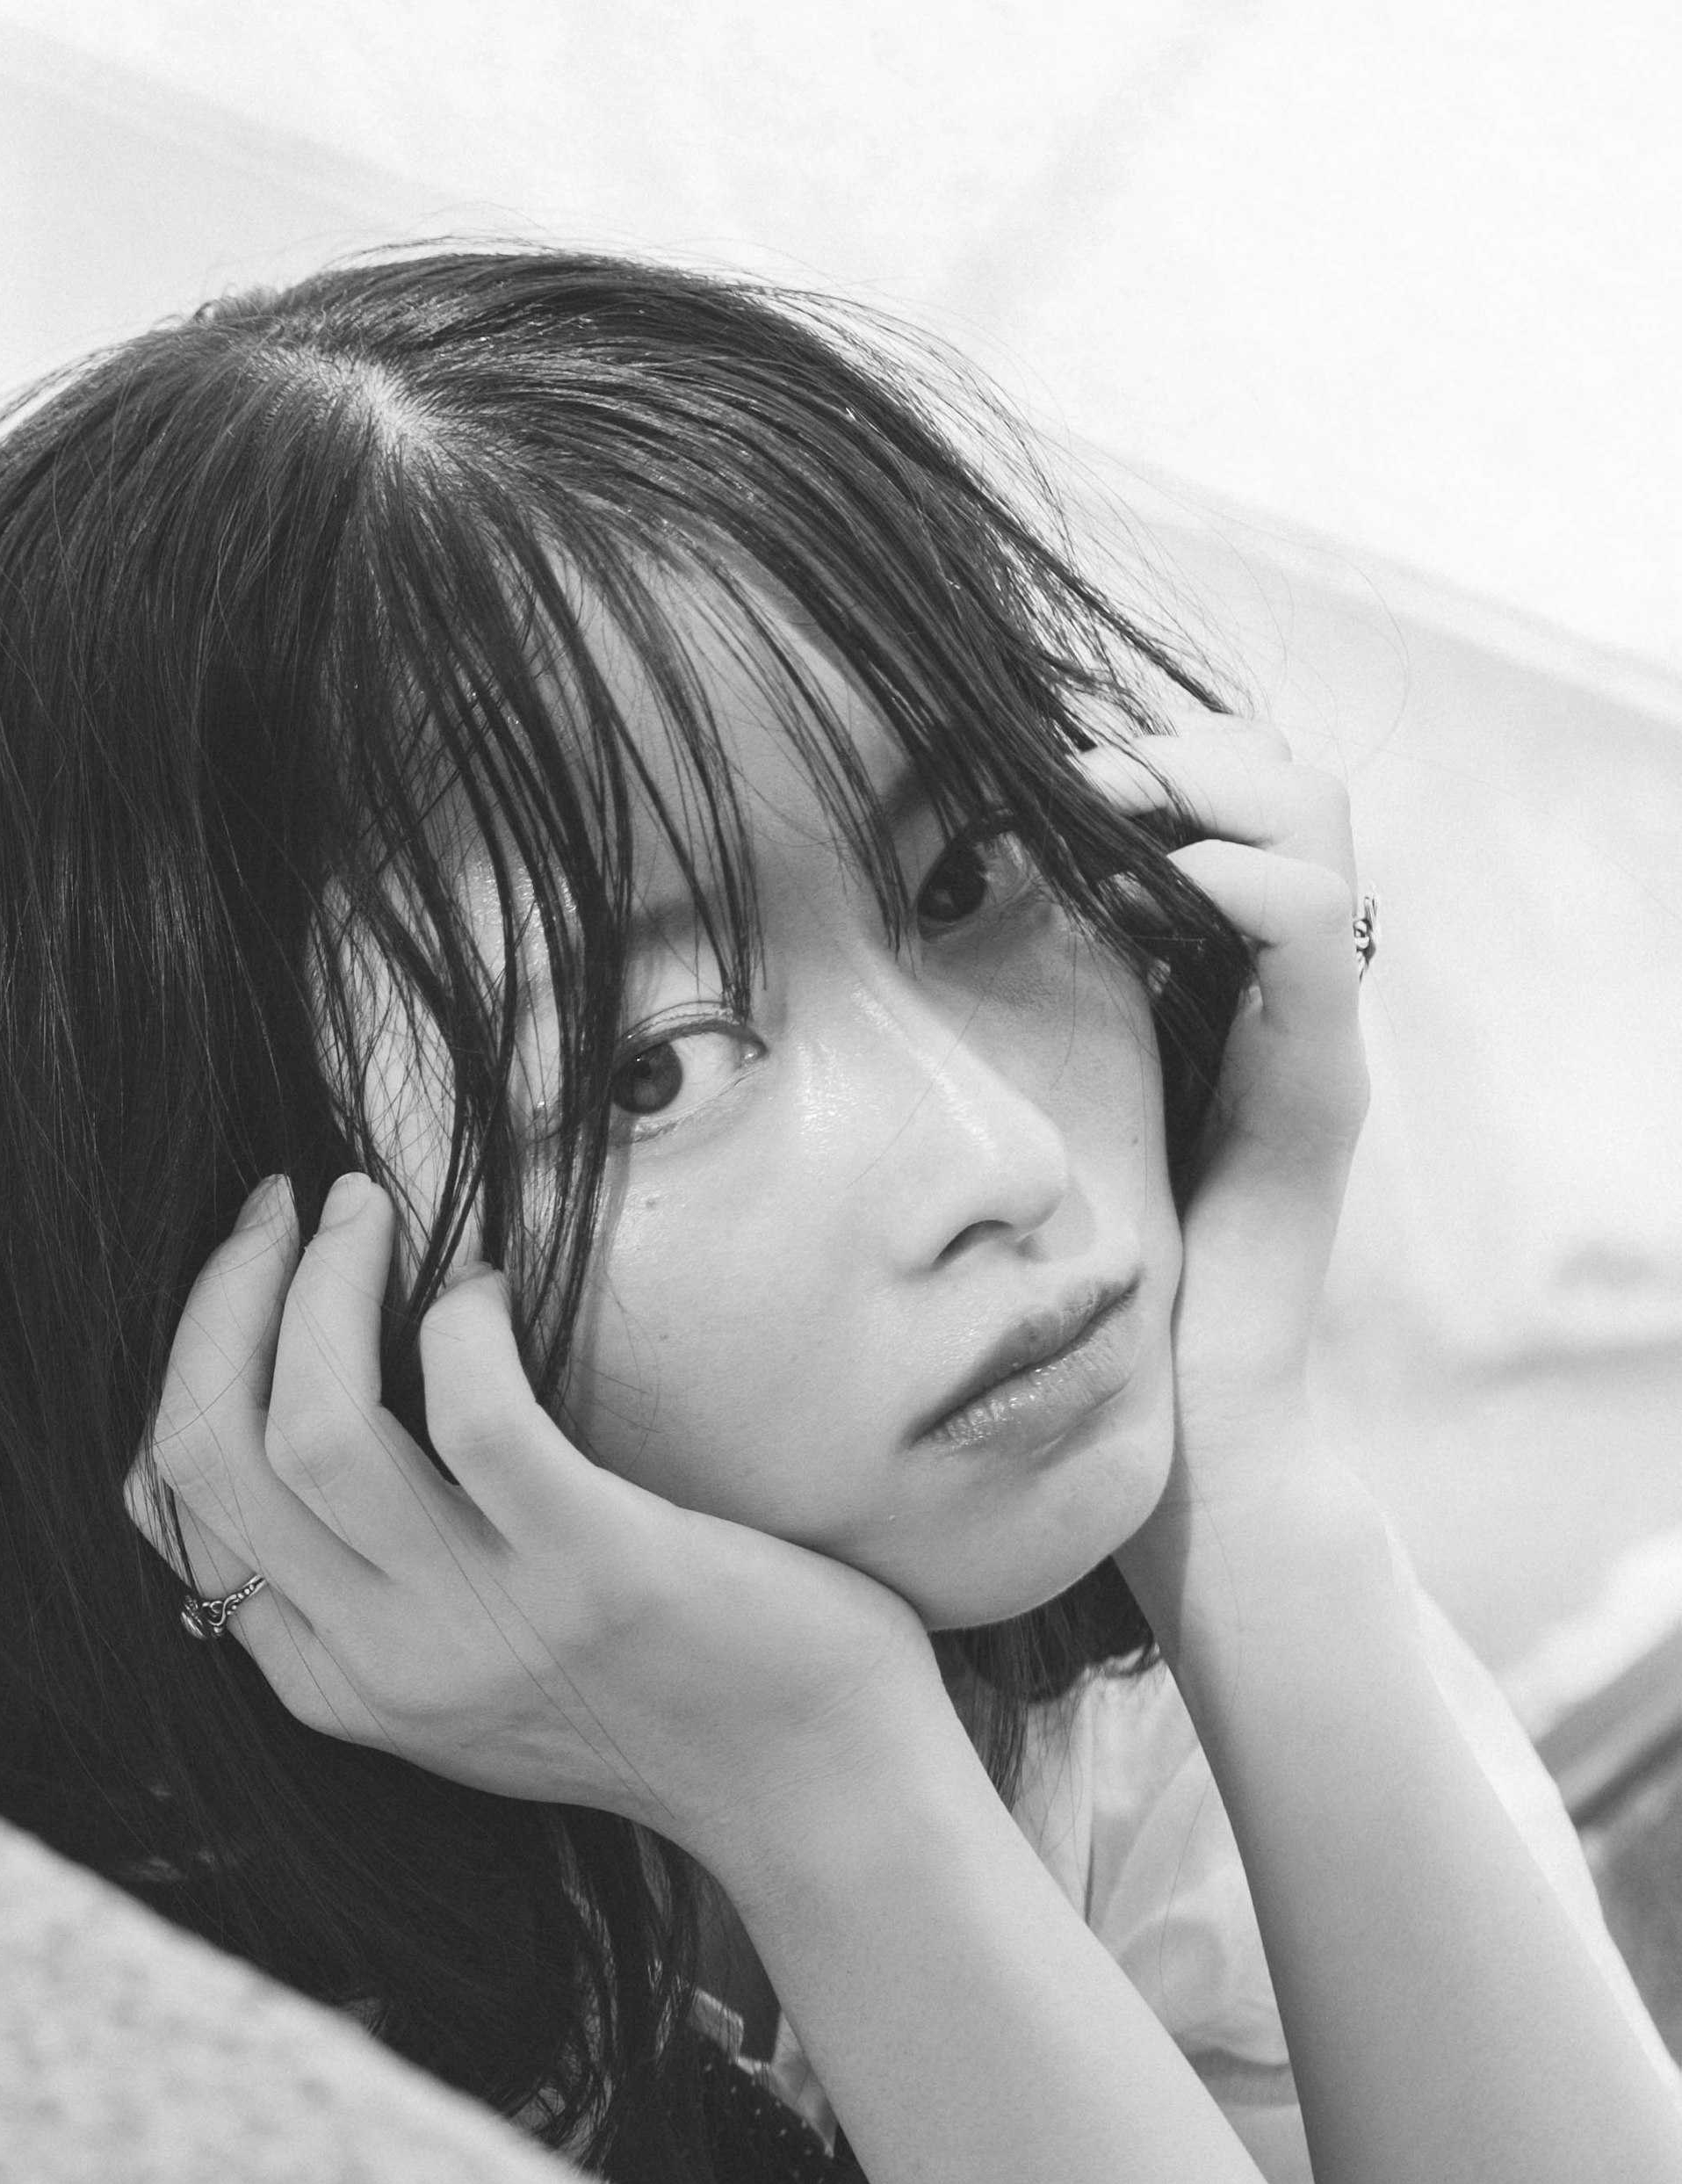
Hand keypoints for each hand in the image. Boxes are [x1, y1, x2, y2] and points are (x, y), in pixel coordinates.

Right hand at [124, 1169, 945, 1868]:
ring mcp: (480, 1622)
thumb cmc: (658, 1698)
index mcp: (333, 1679)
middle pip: (212, 1454)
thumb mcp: (461, 1673)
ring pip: (313, 1427)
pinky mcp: (592, 1569)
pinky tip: (493, 1287)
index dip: (185, 1356)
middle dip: (227, 1296)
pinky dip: (464, 1318)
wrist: (813, 1788)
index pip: (167, 1505)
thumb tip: (298, 1414)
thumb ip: (368, 1587)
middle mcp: (383, 1661)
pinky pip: (473, 1413)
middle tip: (291, 1206)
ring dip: (328, 1285)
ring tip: (375, 1211)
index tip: (247, 1267)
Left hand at [1079, 714, 1369, 1632]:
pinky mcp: (1320, 1092)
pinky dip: (1241, 881)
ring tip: (1104, 799)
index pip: (1224, 795)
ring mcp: (1312, 1036)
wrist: (1191, 1444)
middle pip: (1283, 780)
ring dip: (1209, 781)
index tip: (1026, 764)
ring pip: (1316, 827)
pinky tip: (1157, 884)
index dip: (1145, 750)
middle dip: (1180, 739)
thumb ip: (996, 1033)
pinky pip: (1313, 941)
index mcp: (1214, 982)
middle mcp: (1278, 991)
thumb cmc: (1090, 1299)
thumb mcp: (1028, 1121)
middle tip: (1071, 764)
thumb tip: (861, 953)